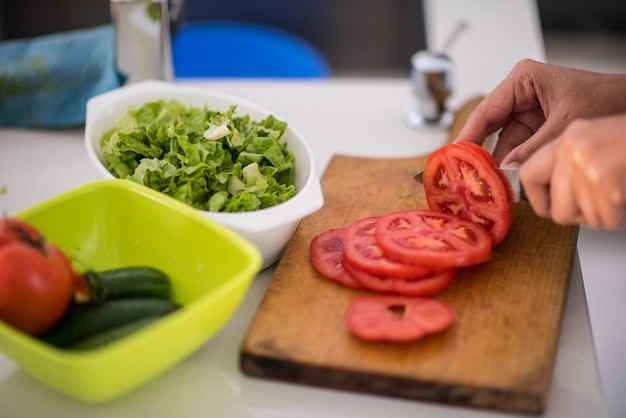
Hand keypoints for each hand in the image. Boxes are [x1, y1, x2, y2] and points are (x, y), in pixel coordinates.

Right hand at [454, 59, 625, 164]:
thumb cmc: (607, 98)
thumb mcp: (565, 124)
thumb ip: (533, 148)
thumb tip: (506, 171)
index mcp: (522, 80)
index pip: (485, 111)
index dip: (468, 136)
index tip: (453, 157)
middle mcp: (519, 95)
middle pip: (489, 128)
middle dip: (480, 154)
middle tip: (466, 176)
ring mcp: (526, 112)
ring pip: (501, 143)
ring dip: (497, 164)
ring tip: (486, 184)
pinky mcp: (534, 128)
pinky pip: (516, 149)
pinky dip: (512, 165)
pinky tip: (504, 180)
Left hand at [520, 115, 625, 228]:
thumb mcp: (602, 149)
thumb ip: (569, 170)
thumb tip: (543, 201)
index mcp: (571, 135)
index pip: (526, 175)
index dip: (538, 201)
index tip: (550, 208)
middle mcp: (574, 144)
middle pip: (553, 208)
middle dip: (580, 217)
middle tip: (604, 205)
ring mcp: (587, 158)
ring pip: (581, 217)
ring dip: (607, 215)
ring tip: (623, 193)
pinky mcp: (603, 175)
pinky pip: (605, 218)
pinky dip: (622, 217)